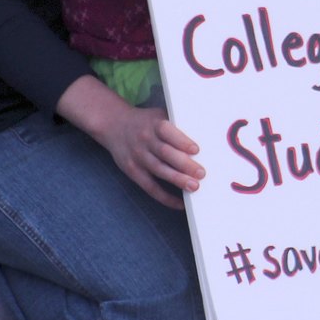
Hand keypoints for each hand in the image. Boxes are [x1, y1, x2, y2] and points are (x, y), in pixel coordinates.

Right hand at [58, 75, 201, 207]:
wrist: (114, 125)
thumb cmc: (145, 122)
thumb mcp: (158, 115)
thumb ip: (176, 126)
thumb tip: (205, 138)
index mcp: (154, 124)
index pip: (167, 132)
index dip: (181, 141)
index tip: (196, 150)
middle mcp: (145, 140)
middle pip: (165, 153)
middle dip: (184, 164)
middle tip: (201, 173)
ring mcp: (138, 156)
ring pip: (159, 170)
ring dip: (177, 180)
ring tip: (194, 187)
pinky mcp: (133, 171)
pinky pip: (150, 187)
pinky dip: (165, 197)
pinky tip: (179, 203)